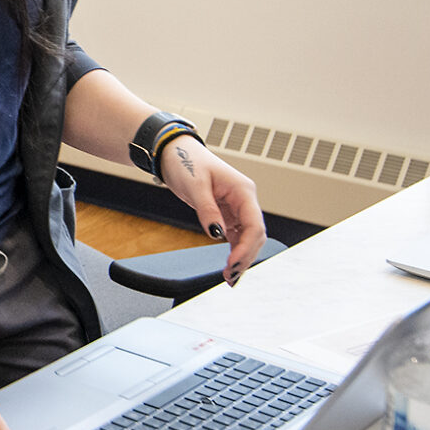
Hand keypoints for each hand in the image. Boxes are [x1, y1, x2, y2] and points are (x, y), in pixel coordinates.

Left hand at [161, 139, 265, 281]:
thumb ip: (207, 210)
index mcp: (243, 190)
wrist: (174, 153)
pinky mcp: (227, 213)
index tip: (233, 263)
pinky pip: (237, 236)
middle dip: (246, 256)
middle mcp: (244, 200)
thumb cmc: (185, 162)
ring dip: (242, 256)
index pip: (254, 224)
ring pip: (248, 237)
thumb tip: (216, 234)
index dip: (247, 246)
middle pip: (255, 234)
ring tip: (230, 277)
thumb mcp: (195, 185)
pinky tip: (229, 266)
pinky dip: (235, 250)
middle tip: (231, 276)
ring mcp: (237, 207)